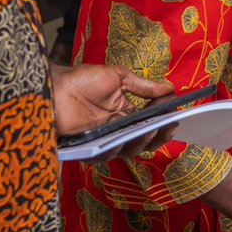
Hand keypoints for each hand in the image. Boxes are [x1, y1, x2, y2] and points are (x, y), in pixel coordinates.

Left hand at [50, 64, 174, 158]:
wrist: (56, 85)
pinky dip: (119, 148)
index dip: (164, 123)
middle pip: (144, 141)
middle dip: (160, 135)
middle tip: (169, 126)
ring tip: (152, 129)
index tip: (175, 116)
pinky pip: (107, 154)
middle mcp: (117, 130)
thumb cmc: (83, 79)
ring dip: (142, 142)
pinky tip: (126, 138)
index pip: (150, 124)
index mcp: (126, 114)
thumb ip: (144, 87)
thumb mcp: (118, 77)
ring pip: (129, 150)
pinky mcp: (90, 148)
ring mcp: (104, 140)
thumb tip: (171, 88)